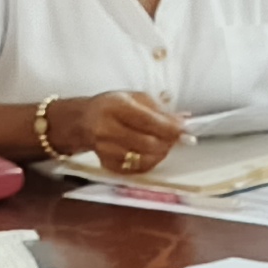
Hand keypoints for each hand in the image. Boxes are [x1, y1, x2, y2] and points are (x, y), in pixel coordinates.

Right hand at [71, 90, 187, 177]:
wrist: (83, 122)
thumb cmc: (112, 107)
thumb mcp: (134, 98)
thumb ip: (160, 109)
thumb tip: (184, 120)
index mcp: (115, 107)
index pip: (148, 121)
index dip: (170, 128)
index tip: (184, 130)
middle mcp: (107, 129)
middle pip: (148, 144)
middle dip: (167, 142)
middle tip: (176, 138)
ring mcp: (106, 149)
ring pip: (144, 159)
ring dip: (160, 153)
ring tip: (163, 144)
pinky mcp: (107, 164)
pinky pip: (136, 169)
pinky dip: (149, 162)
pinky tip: (150, 152)